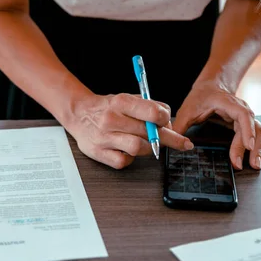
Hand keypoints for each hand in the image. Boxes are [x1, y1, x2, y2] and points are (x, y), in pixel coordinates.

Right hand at [65, 93, 193, 168]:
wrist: (79, 114)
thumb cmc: (108, 107)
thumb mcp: (127, 98)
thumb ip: (148, 107)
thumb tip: (169, 123)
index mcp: (120, 102)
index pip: (152, 112)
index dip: (165, 119)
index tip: (168, 122)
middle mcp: (111, 119)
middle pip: (148, 133)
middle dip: (169, 139)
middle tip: (182, 142)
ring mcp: (104, 137)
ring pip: (138, 148)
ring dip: (149, 148)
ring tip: (149, 144)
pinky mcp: (99, 153)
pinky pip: (123, 161)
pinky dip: (130, 158)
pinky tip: (128, 151)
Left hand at [173, 80, 260, 169]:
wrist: (211, 87)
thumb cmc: (200, 97)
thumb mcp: (187, 110)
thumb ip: (179, 126)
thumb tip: (172, 142)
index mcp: (227, 103)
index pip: (242, 115)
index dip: (247, 130)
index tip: (247, 145)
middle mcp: (241, 109)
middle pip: (253, 127)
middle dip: (253, 147)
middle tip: (251, 164)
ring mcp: (246, 117)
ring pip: (259, 131)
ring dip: (260, 147)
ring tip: (256, 163)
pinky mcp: (247, 124)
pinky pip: (260, 133)